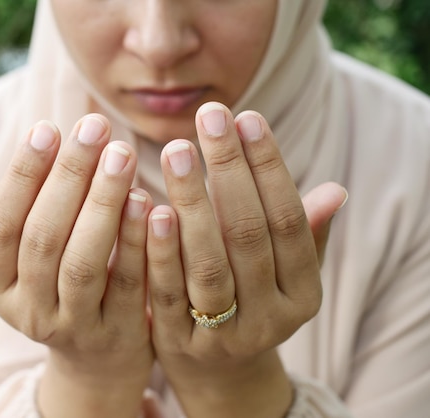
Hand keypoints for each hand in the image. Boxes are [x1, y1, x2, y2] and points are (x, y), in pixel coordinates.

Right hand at [0, 116, 153, 417]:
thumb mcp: (20, 262)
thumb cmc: (56, 288)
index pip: (1, 225)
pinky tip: (148, 198)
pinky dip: (136, 239)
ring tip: (121, 153)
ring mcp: (72, 327)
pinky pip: (127, 283)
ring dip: (102, 202)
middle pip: (43, 238)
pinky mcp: (117, 333)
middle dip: (68, 177)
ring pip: (83, 261)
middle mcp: (27, 311)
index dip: (22, 175)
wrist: (95, 360)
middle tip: (94, 126)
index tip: (46, 127)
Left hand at [146, 102, 347, 416]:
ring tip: (176, 149)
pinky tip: (150, 205)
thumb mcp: (284, 274)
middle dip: (228, 171)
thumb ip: (304, 235)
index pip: (288, 222)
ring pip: (208, 264)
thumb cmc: (251, 299)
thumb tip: (336, 191)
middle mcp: (269, 318)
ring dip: (192, 202)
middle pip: (248, 236)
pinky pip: (168, 292)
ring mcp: (223, 335)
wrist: (217, 369)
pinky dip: (159, 249)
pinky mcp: (178, 343)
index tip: (247, 118)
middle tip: (209, 116)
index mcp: (303, 295)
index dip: (269, 168)